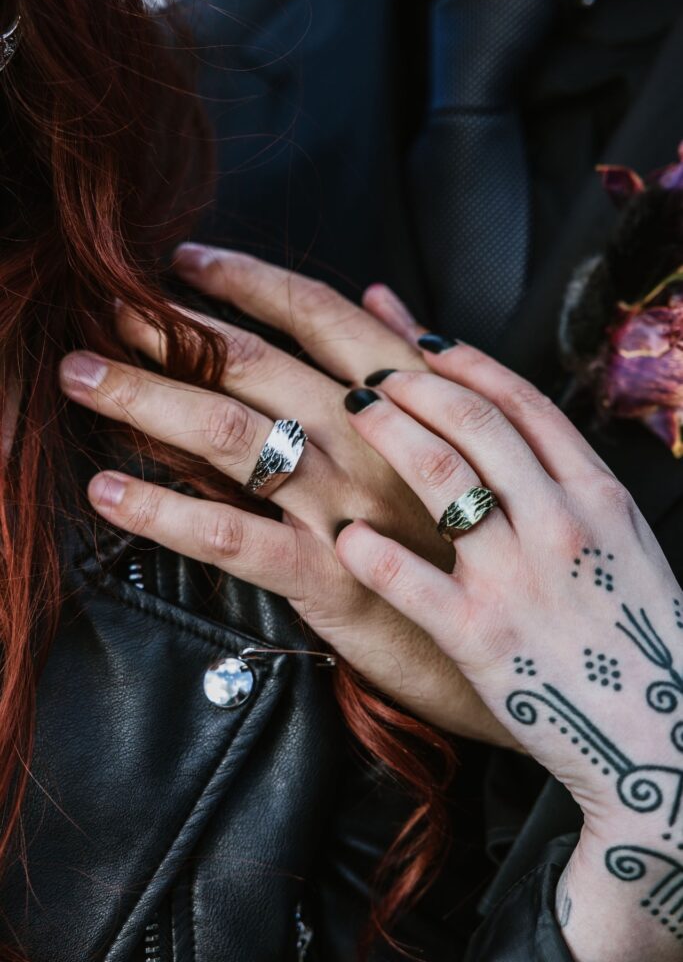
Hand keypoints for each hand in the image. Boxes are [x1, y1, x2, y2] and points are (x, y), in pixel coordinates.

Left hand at [57, 245, 512, 746]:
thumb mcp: (464, 438)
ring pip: (231, 434)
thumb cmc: (479, 532)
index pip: (316, 314)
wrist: (517, 638)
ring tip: (83, 375)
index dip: (245, 279)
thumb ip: (414, 363)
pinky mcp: (329, 575)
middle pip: (255, 364)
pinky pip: (232, 534)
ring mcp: (349, 503)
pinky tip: (107, 492)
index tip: (183, 259)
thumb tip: (379, 294)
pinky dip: (163, 511)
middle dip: (170, 329)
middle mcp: (373, 438)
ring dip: (147, 398)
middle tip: (104, 306)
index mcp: (407, 399)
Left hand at [335, 336, 682, 958]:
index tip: (423, 343)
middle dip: (416, 384)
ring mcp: (521, 577)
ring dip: (390, 431)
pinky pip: (411, 579)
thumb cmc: (638, 644)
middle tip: (373, 374)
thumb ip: (574, 490)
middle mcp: (561, 522)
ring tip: (354, 412)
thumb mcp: (624, 547)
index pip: (523, 403)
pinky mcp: (483, 637)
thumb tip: (520, 435)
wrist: (664, 742)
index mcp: (599, 497)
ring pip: (442, 474)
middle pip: (475, 421)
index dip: (465, 362)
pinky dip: (371, 549)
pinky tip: (345, 533)